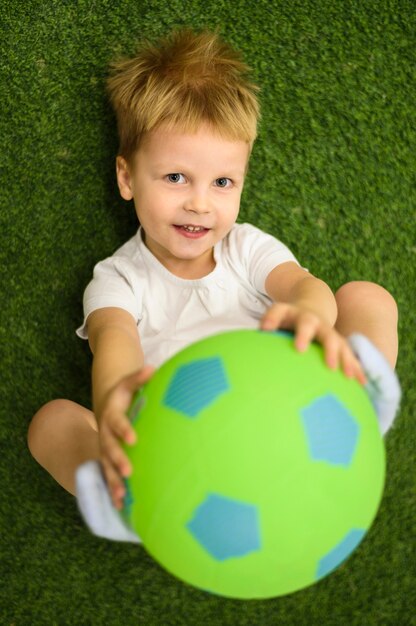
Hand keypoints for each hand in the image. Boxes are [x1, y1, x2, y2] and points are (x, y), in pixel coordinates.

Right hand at [98, 365, 154, 508]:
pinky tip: (122, 507)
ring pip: (107, 467)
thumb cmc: (124, 394)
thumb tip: (152, 367)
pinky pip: (109, 476)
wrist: (108, 405)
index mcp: (112, 415)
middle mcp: (105, 434)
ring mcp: (105, 449)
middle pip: (109, 449)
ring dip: (113, 482)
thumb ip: (139, 377)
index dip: (124, 430)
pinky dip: (113, 490)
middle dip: (118, 461)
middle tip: (129, 471)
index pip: (117, 422)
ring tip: (122, 497)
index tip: (134, 439)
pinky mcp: (108, 460)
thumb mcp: (129, 383)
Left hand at [260, 303, 366, 384]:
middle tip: (330, 366)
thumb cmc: (290, 316)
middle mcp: (322, 326)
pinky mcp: (340, 344)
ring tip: (349, 376)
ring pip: (342, 347)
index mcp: (304, 318)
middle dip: (330, 350)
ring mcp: (332, 334)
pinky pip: (350, 357)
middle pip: (328, 336)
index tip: (299, 349)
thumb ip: (270, 319)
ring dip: (346, 361)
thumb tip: (262, 331)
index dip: (303, 335)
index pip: (303, 324)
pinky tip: (362, 384)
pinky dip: (357, 369)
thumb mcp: (280, 312)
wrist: (313, 306)